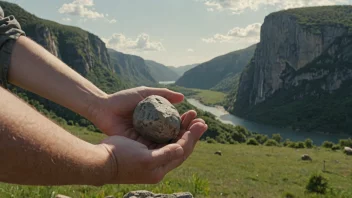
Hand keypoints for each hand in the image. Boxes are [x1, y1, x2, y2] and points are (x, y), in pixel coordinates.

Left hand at [89, 86, 203, 146]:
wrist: (103, 108)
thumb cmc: (123, 99)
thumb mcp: (146, 93)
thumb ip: (163, 95)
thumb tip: (182, 98)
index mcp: (155, 121)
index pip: (175, 123)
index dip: (186, 120)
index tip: (195, 115)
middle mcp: (153, 133)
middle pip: (174, 135)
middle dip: (188, 130)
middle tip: (200, 125)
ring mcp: (146, 141)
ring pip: (167, 143)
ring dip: (181, 139)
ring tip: (193, 132)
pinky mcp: (138, 147)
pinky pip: (154, 148)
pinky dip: (166, 146)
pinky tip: (178, 142)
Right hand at [99, 117, 207, 183]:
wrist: (99, 160)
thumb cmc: (121, 159)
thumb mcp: (145, 159)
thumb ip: (165, 155)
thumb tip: (181, 148)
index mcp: (160, 169)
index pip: (182, 151)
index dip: (192, 137)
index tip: (199, 124)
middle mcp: (158, 164)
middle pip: (180, 146)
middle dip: (191, 132)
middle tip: (200, 119)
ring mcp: (151, 156)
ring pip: (172, 140)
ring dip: (182, 128)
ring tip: (190, 116)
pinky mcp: (144, 148)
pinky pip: (162, 137)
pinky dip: (170, 128)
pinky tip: (173, 120)